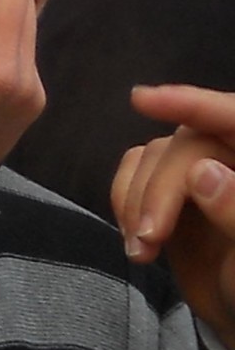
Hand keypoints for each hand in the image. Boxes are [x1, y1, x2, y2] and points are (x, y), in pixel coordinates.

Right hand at [115, 84, 234, 344]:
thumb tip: (204, 171)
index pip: (232, 119)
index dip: (194, 104)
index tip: (141, 100)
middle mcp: (229, 158)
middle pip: (186, 145)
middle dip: (159, 187)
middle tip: (148, 237)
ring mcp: (200, 171)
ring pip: (155, 156)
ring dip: (137, 199)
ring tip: (140, 250)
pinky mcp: (169, 187)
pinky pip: (135, 169)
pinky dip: (125, 198)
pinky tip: (133, 238)